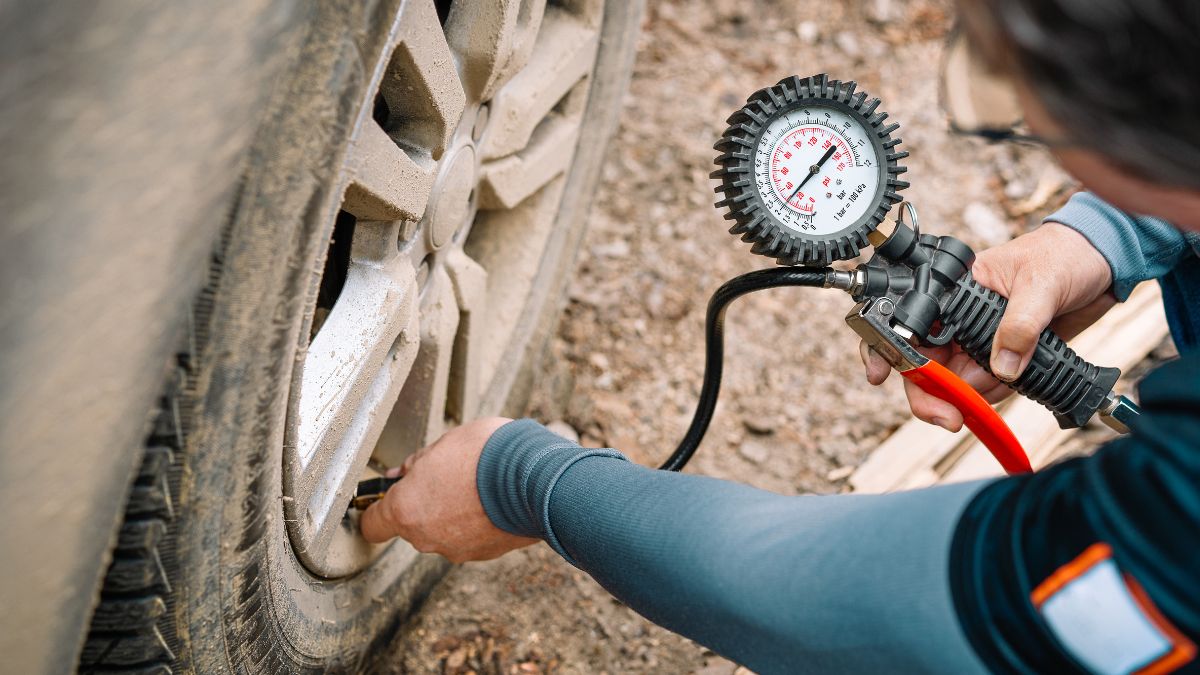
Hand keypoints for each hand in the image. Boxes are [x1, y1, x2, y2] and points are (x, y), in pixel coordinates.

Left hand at [359, 417, 538, 562]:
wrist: (536, 478)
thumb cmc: (485, 455)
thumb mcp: (442, 444)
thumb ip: (416, 464)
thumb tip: (401, 474)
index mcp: (406, 509)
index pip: (372, 525)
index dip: (376, 509)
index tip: (383, 499)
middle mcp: (426, 537)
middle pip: (412, 525)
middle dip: (424, 503)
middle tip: (444, 476)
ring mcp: (457, 549)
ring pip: (443, 531)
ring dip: (453, 513)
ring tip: (476, 485)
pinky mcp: (485, 554)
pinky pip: (471, 537)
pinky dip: (477, 522)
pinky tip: (493, 500)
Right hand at [860, 222, 1115, 430]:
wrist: (1104, 264)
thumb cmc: (1065, 255)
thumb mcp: (1041, 284)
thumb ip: (1020, 325)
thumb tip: (1003, 366)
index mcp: (953, 290)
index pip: (907, 321)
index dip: (887, 349)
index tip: (880, 374)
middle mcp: (958, 319)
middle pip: (922, 365)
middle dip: (933, 395)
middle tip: (950, 417)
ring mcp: (978, 341)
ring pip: (955, 384)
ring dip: (979, 392)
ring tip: (1015, 371)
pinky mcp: (1002, 357)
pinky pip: (986, 388)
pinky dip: (1001, 391)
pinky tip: (1023, 373)